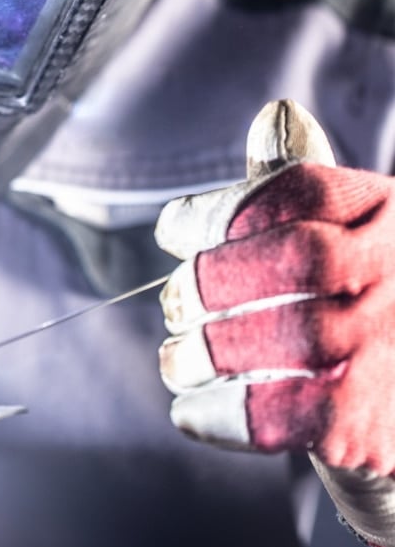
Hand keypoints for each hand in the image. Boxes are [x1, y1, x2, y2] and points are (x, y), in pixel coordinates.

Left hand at [156, 99, 394, 546]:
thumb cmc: (363, 320)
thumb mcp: (348, 240)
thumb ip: (302, 189)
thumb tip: (276, 116)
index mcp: (387, 218)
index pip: (305, 192)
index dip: (226, 208)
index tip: (173, 230)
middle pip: (300, 257)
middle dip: (215, 276)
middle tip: (174, 302)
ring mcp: (390, 353)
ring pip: (294, 334)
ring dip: (211, 348)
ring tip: (178, 360)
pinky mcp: (367, 430)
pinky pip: (287, 413)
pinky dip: (224, 412)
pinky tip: (194, 410)